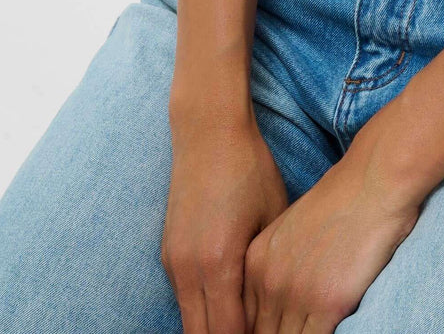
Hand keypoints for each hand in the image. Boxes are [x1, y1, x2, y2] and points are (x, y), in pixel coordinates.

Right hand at [162, 111, 288, 333]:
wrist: (208, 131)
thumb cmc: (250, 169)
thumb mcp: (272, 218)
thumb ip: (267, 269)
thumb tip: (276, 306)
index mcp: (218, 263)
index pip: (230, 333)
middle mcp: (188, 269)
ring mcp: (172, 262)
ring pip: (190, 322)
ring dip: (214, 329)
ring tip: (247, 328)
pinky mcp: (167, 254)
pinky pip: (183, 300)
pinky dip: (203, 312)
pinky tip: (228, 308)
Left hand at [242, 134, 421, 331]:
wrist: (373, 181)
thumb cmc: (343, 198)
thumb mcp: (294, 227)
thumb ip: (280, 262)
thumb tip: (284, 292)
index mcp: (256, 261)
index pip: (245, 318)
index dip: (260, 328)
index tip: (276, 326)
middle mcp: (269, 280)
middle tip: (294, 330)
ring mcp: (296, 294)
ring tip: (310, 329)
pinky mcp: (327, 303)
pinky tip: (332, 330)